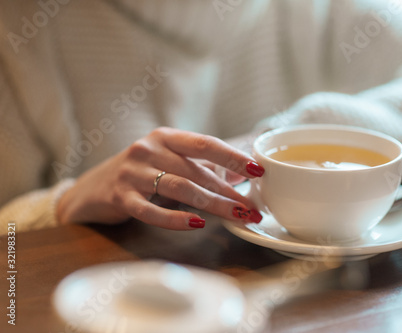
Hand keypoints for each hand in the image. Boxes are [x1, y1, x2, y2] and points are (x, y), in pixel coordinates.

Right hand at [56, 127, 264, 229]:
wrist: (91, 190)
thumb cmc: (140, 175)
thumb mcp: (170, 163)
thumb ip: (203, 167)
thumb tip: (243, 173)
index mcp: (165, 137)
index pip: (206, 143)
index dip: (233, 156)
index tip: (258, 170)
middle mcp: (148, 149)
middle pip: (197, 170)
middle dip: (228, 191)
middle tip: (252, 208)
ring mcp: (132, 172)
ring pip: (180, 187)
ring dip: (212, 204)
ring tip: (236, 217)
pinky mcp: (120, 197)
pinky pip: (151, 210)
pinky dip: (176, 218)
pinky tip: (197, 224)